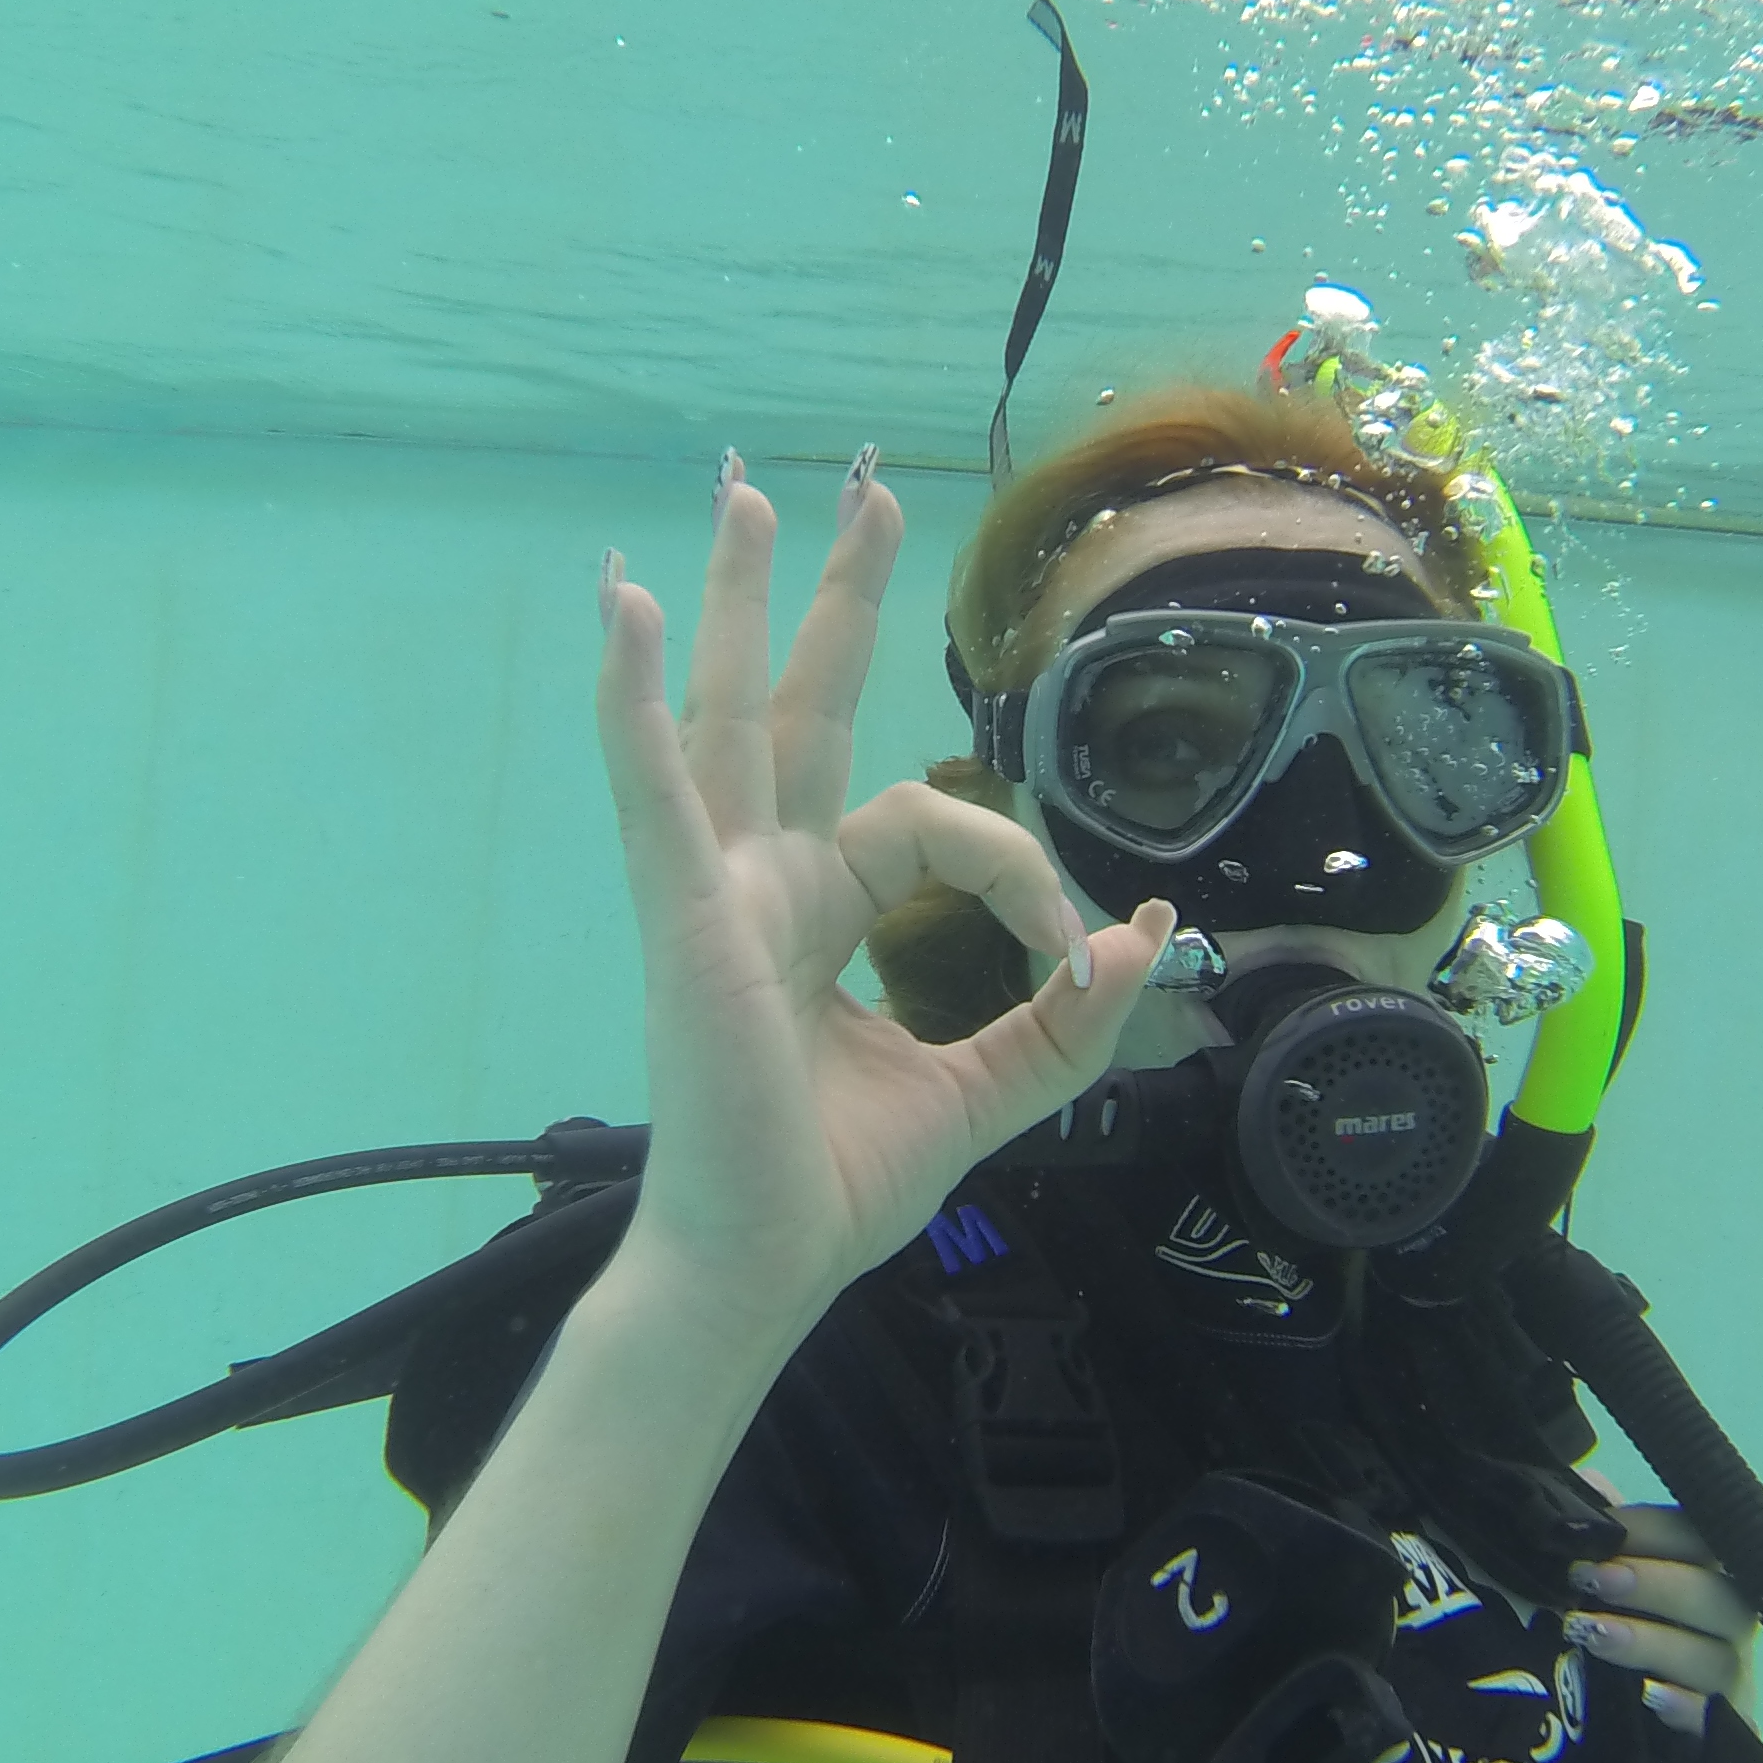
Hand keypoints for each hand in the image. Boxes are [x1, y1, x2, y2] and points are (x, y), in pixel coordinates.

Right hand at [593, 454, 1174, 1336]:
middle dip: (833, 601)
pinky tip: (617, 612)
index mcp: (823, 912)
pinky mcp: (689, 920)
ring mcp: (716, 892)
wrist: (765, 1267)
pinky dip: (633, 702)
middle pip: (800, 711)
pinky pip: (656, 792)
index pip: (937, 827)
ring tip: (742, 499)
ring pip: (726, 719)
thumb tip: (1144, 937)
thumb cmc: (838, 1185)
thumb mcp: (986, 1088)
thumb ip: (1065, 1018)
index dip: (1023, 874)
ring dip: (731, 606)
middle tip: (862, 494)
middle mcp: (764, 882)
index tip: (1081, 956)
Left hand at [1562, 1497, 1760, 1732]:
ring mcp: (1732, 1679)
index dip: (1652, 1530)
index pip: (1701, 1537)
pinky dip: (1686, 1707)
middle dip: (1653, 1583)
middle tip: (1587, 1580)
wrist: (1631, 1722)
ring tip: (1590, 1633)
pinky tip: (1646, 1696)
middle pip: (1720, 1596)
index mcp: (1709, 1573)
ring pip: (1715, 1658)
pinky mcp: (1725, 1735)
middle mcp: (1731, 1622)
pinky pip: (1719, 1722)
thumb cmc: (1622, 1628)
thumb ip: (1604, 1533)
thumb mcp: (1606, 1578)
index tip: (1596, 1533)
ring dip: (1650, 1641)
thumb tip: (1589, 1483)